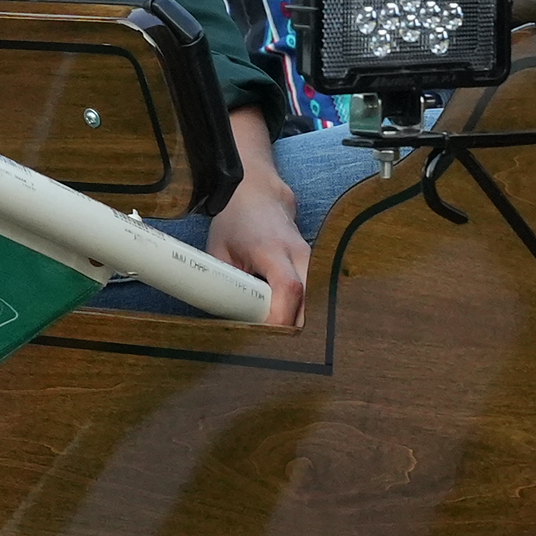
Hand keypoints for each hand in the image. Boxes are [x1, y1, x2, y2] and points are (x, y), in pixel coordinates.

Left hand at [207, 169, 309, 328]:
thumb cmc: (234, 222)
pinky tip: (285, 318)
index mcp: (273, 249)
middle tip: (269, 344)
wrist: (255, 190)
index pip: (289, 289)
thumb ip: (224, 287)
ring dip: (299, 321)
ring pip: (317, 302)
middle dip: (294, 329)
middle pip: (311, 303)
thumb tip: (225, 323)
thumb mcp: (218, 253)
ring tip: (275, 332)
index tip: (264, 338)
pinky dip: (302, 310)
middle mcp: (300, 254)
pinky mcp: (315, 264)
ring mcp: (312, 258)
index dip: (280, 319)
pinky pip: (315, 295)